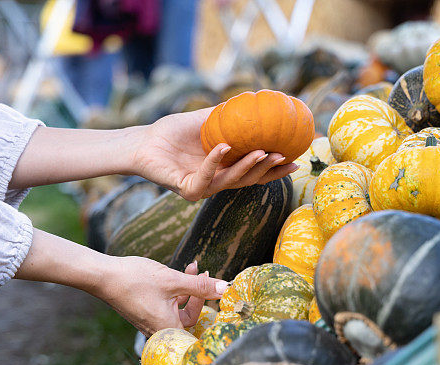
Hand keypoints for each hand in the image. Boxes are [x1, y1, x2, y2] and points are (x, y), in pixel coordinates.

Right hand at [94, 258, 226, 335]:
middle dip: (199, 293)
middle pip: (190, 317)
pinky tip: (177, 274)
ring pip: (179, 309)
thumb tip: (226, 288)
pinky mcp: (145, 313)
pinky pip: (167, 306)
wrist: (104, 276)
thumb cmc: (135, 280)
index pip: (199, 328)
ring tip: (192, 267)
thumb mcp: (173, 280)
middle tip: (204, 273)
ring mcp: (151, 323)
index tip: (218, 289)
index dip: (211, 308)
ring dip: (188, 289)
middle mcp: (159, 330)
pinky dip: (175, 292)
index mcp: (168, 329)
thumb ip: (201, 286)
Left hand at [132, 108, 299, 200]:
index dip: (275, 170)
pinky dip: (214, 162)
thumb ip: (229, 116)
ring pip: (231, 181)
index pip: (255, 172)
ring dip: (248, 167)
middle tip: (285, 157)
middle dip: (268, 171)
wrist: (142, 141)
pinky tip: (224, 147)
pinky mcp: (186, 190)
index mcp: (224, 169)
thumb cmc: (172, 132)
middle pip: (248, 180)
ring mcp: (202, 188)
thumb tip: (256, 99)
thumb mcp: (206, 120)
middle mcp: (216, 182)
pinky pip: (204, 178)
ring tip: (263, 151)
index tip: (296, 160)